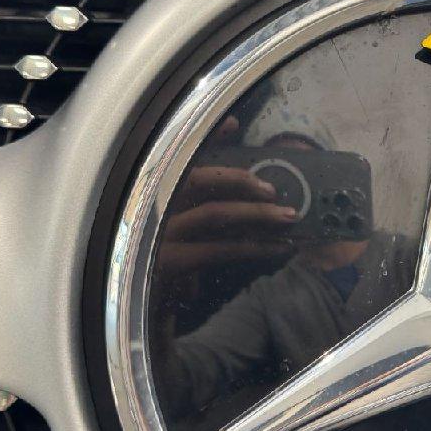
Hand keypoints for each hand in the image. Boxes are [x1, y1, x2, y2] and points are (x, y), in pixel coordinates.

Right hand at [155, 116, 295, 279]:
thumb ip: (204, 193)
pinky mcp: (173, 262)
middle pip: (201, 181)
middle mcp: (152, 206)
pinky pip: (223, 248)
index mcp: (153, 191)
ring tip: (288, 217)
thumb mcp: (181, 223)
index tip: (232, 124)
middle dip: (242, 182)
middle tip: (274, 191)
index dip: (206, 136)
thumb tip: (238, 146)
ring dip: (257, 213)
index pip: (180, 155)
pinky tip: (278, 248)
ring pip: (216, 213)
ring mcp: (160, 234)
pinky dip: (255, 247)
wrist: (142, 306)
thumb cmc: (167, 259)